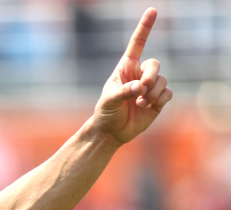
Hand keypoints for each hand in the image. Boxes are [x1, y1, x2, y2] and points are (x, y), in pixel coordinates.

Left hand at [92, 7, 172, 144]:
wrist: (111, 132)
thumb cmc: (105, 113)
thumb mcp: (108, 102)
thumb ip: (122, 92)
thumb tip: (139, 87)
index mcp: (126, 68)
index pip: (137, 44)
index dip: (145, 27)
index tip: (152, 11)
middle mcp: (140, 74)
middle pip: (155, 63)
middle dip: (150, 77)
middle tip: (141, 90)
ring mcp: (150, 86)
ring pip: (162, 80)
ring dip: (152, 93)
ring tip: (140, 104)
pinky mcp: (158, 99)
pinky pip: (168, 93)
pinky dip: (159, 100)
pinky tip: (148, 108)